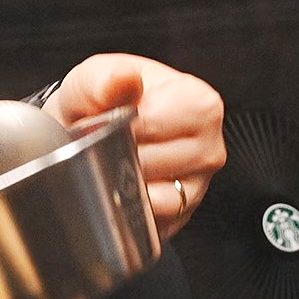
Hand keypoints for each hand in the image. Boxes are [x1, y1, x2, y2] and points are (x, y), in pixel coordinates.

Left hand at [48, 53, 225, 237]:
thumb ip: (106, 79)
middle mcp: (209, 145)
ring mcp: (199, 184)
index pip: (163, 123)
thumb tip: (122, 80)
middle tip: (104, 142)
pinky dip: (131, 207)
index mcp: (198, 102)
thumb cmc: (102, 101)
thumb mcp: (95, 77)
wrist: (89, 130)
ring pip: (158, 197)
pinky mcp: (182, 215)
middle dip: (121, 155)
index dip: (128, 125)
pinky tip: (121, 185)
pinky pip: (154, 221)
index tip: (110, 121)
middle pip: (157, 162)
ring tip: (112, 161)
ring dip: (125, 182)